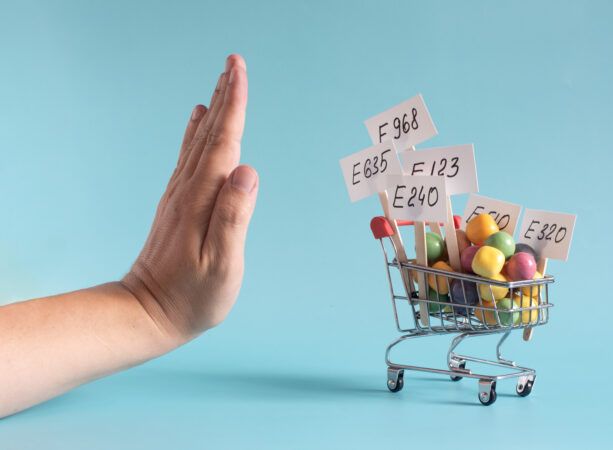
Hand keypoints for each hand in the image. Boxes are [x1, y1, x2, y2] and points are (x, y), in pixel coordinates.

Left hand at [122, 54, 257, 341]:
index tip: (240, 72)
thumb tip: (248, 170)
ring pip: (199, 140)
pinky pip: (189, 155)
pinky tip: (199, 118)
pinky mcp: (178, 202)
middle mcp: (187, 189)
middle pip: (210, 133)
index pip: (223, 144)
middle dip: (225, 96)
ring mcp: (180, 194)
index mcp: (202, 200)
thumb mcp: (222, 265)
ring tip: (224, 81)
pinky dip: (197, 131)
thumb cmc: (191, 297)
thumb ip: (234, 217)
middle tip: (235, 62)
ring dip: (214, 108)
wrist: (146, 313)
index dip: (234, 106)